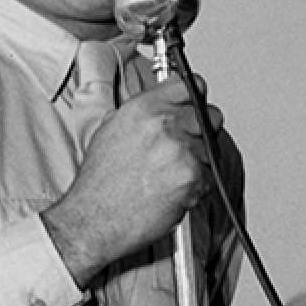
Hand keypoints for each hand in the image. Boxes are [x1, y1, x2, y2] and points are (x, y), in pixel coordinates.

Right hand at [42, 76, 224, 287]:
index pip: (189, 86)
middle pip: (209, 117)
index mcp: (143, 108)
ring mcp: (180, 150)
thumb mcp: (111, 130)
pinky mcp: (191, 177)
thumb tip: (165, 107)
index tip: (196, 105)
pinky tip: (170, 193)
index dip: (196, 97)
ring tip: (167, 178)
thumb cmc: (99, 183)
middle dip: (202, 133)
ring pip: (211, 150)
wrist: (94, 219)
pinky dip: (195, 188)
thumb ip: (143, 114)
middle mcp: (163, 124)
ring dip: (197, 164)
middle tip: (184, 150)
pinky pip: (209, 178)